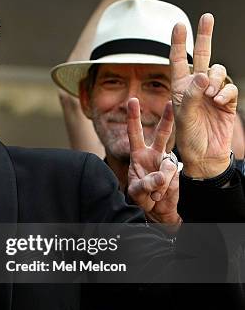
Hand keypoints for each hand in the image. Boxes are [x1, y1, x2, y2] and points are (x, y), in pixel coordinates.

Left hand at [127, 98, 180, 224]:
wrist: (157, 209)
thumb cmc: (142, 197)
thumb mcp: (137, 191)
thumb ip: (146, 183)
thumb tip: (162, 175)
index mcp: (138, 154)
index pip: (134, 133)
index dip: (133, 117)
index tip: (133, 100)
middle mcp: (153, 154)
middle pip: (161, 134)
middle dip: (167, 119)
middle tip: (171, 103)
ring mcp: (166, 162)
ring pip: (167, 164)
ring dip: (159, 182)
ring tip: (153, 193)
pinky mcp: (176, 172)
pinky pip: (171, 176)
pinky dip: (164, 188)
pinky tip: (160, 194)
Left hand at [171, 14, 237, 177]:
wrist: (205, 155)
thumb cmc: (188, 137)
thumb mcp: (184, 115)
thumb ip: (191, 94)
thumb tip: (202, 74)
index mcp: (179, 88)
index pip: (177, 61)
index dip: (179, 43)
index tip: (178, 24)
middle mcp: (195, 86)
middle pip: (201, 56)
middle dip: (204, 36)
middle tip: (206, 16)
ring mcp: (212, 92)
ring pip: (217, 70)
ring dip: (214, 78)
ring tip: (209, 94)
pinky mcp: (227, 100)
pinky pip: (229, 87)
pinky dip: (225, 92)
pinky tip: (219, 101)